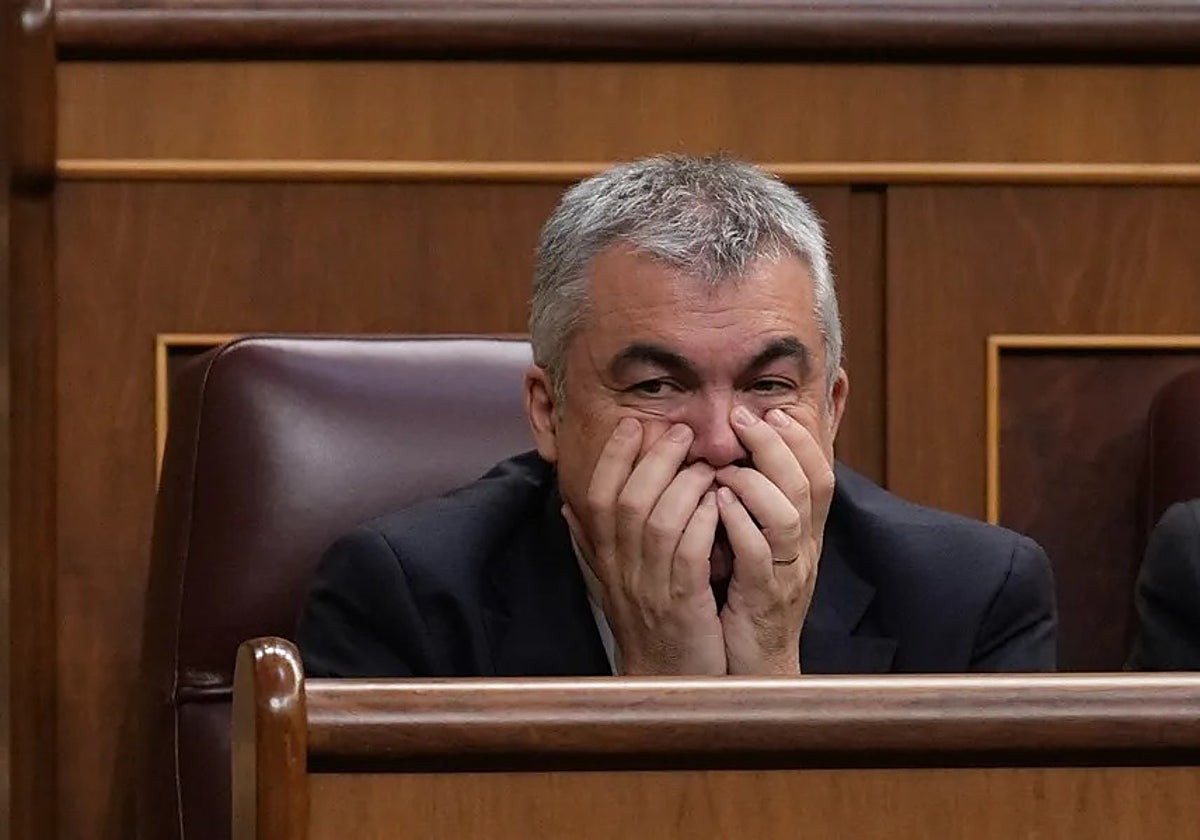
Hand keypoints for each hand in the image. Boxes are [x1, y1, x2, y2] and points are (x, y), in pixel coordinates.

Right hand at [563, 417, 725, 674]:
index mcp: (605, 560)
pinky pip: (689, 554)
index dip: (611, 457)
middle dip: (653, 460)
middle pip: (626, 502)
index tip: (632, 425)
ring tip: (705, 465)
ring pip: (658, 523)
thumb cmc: (651, 625)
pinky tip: (718, 503)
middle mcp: (621, 571)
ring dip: (683, 486)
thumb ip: (594, 544)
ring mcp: (651, 588)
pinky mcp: (684, 605)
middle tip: (679, 432)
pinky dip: (703, 522)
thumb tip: (569, 505)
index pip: (596, 499)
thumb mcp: (614, 582)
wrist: (670, 687)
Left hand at [714, 406, 833, 674]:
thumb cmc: (744, 602)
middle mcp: (803, 550)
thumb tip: (735, 458)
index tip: (774, 410)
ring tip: (722, 468)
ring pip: (789, 516)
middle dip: (778, 446)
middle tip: (745, 418)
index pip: (819, 474)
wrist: (751, 671)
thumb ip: (751, 506)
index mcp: (803, 535)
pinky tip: (715, 504)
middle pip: (808, 486)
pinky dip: (738, 525)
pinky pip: (759, 556)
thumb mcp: (754, 548)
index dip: (802, 440)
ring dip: (755, 483)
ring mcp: (787, 576)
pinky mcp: (764, 600)